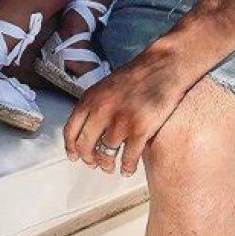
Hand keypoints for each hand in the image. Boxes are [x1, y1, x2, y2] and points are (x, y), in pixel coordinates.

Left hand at [63, 43, 185, 176]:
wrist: (163, 66)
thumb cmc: (137, 75)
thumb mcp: (107, 86)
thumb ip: (95, 104)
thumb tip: (86, 128)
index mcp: (92, 98)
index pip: (71, 130)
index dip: (71, 147)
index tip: (74, 156)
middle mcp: (102, 110)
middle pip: (85, 146)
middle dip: (89, 159)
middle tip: (93, 163)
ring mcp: (121, 121)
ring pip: (106, 155)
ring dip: (107, 165)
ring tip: (110, 167)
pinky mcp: (140, 130)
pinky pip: (128, 158)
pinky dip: (127, 167)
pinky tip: (128, 168)